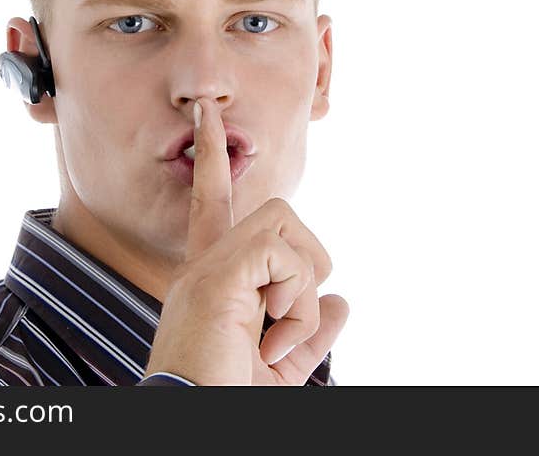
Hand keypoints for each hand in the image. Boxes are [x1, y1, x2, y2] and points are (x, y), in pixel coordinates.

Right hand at [144, 97, 348, 384]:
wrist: (195, 424)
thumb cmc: (228, 398)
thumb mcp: (283, 367)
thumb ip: (310, 330)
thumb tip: (343, 301)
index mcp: (212, 283)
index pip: (213, 205)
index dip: (213, 158)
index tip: (208, 114)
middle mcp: (203, 267)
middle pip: (272, 211)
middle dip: (307, 259)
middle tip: (289, 322)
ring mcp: (208, 269)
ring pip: (284, 224)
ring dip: (302, 287)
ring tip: (278, 335)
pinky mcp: (218, 278)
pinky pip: (287, 257)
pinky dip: (297, 302)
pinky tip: (273, 338)